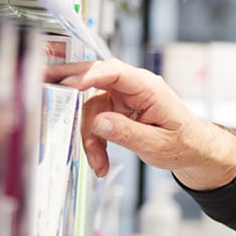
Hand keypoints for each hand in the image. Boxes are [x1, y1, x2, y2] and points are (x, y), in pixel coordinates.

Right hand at [45, 58, 235, 189]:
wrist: (194, 151)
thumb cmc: (184, 144)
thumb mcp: (157, 145)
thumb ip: (127, 133)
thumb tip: (99, 123)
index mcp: (147, 87)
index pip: (113, 71)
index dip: (88, 75)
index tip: (68, 85)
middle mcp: (132, 88)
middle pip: (93, 79)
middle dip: (68, 86)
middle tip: (41, 87)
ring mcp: (123, 99)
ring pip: (91, 110)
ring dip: (89, 138)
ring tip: (97, 163)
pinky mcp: (118, 111)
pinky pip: (97, 122)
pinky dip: (95, 143)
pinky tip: (100, 163)